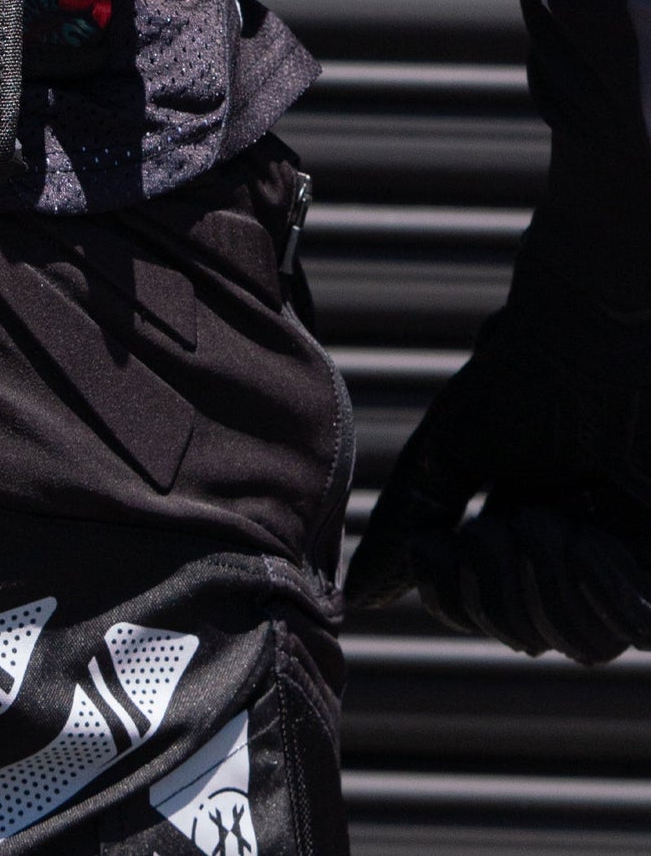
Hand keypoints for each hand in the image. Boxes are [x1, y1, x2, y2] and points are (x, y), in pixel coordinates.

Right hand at [345, 258, 650, 663]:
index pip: (480, 610)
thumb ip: (409, 519)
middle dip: (500, 588)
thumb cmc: (522, 379)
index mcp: (518, 529)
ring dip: (551, 588)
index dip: (452, 596)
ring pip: (582, 645)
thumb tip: (363, 591)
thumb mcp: (449, 450)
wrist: (595, 342)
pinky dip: (601, 595)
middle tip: (505, 521)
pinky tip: (590, 542)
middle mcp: (573, 552)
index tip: (436, 545)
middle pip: (527, 636)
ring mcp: (625, 560)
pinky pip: (637, 630)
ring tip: (552, 521)